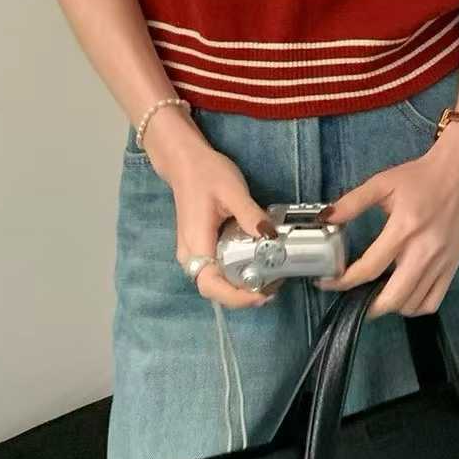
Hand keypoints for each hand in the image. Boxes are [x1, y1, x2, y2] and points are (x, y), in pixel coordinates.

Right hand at [141, 105, 277, 308]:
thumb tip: (271, 237)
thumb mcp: (232, 190)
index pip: (211, 285)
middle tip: (273, 287)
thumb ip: (250, 214)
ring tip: (269, 278)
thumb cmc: (205, 173)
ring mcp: (194, 252)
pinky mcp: (201, 246)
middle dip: (243, 294)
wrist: (184, 161)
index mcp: (196, 244)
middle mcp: (190, 254)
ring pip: (216, 280)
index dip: (235, 297)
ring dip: (241, 285)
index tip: (261, 295)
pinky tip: (257, 262)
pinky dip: (236, 272)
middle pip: (215, 288)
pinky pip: (217, 268)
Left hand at [315, 122, 458, 317]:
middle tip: (350, 298)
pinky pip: (432, 302)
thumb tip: (325, 218)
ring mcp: (441, 262)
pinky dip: (414, 307)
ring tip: (375, 295)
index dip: (343, 281)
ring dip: (389, 306)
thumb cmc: (421, 177)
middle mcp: (424, 250)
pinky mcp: (453, 267)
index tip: (327, 282)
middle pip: (393, 297)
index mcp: (404, 228)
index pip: (370, 268)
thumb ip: (353, 202)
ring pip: (412, 304)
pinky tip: (402, 295)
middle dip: (367, 306)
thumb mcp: (383, 183)